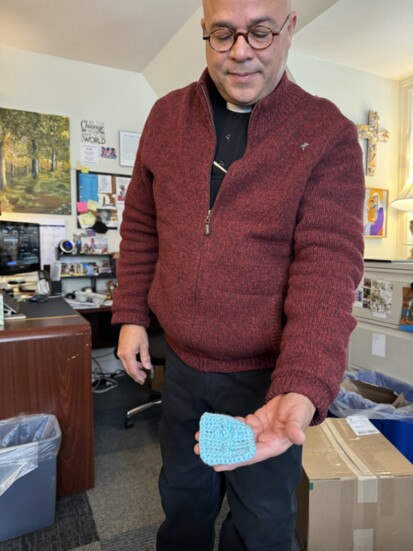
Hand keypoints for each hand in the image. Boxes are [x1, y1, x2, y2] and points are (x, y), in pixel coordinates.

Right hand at [116, 324, 152, 383]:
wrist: (130, 323)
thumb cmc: (136, 331)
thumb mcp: (144, 345)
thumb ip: (145, 358)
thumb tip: (147, 367)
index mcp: (127, 354)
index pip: (133, 370)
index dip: (138, 376)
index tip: (142, 380)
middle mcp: (122, 355)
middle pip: (128, 370)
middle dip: (136, 376)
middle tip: (142, 380)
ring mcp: (120, 353)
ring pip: (127, 366)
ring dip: (134, 370)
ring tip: (142, 373)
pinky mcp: (121, 350)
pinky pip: (126, 361)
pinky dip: (132, 364)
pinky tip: (138, 365)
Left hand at [194, 393, 315, 470]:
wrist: (298, 396)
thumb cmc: (300, 409)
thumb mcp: (299, 417)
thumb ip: (296, 428)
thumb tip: (299, 438)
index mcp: (273, 445)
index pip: (251, 455)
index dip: (234, 460)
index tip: (217, 465)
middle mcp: (263, 442)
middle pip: (238, 449)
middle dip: (219, 451)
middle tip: (199, 450)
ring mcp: (258, 433)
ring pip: (235, 438)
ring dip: (219, 437)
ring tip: (200, 437)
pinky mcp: (254, 423)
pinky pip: (238, 426)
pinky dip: (227, 424)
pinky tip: (215, 423)